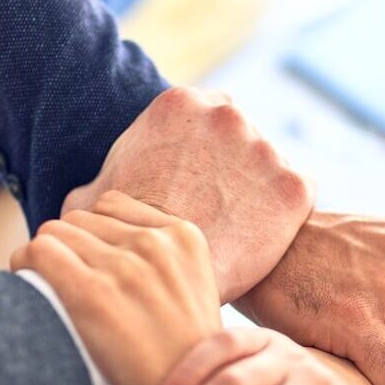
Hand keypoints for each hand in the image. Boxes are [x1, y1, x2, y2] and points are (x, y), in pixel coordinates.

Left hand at [10, 191, 220, 384]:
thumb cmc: (188, 359)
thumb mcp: (196, 292)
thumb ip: (165, 262)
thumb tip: (111, 252)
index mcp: (186, 238)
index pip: (114, 206)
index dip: (96, 234)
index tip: (92, 263)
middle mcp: (157, 244)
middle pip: (82, 219)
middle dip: (70, 247)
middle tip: (68, 283)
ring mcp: (125, 267)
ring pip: (55, 232)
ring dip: (45, 257)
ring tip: (48, 288)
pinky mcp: (92, 293)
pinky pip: (38, 252)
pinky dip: (24, 264)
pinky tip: (28, 284)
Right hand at [62, 87, 314, 302]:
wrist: (165, 280)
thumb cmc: (124, 242)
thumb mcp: (91, 203)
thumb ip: (98, 184)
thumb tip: (85, 198)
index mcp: (178, 104)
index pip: (204, 118)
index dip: (203, 154)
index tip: (199, 183)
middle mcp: (226, 114)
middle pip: (241, 136)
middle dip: (234, 166)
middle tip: (220, 207)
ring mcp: (265, 148)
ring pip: (270, 166)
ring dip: (261, 190)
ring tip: (238, 228)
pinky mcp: (295, 186)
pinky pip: (299, 195)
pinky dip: (287, 215)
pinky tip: (262, 237)